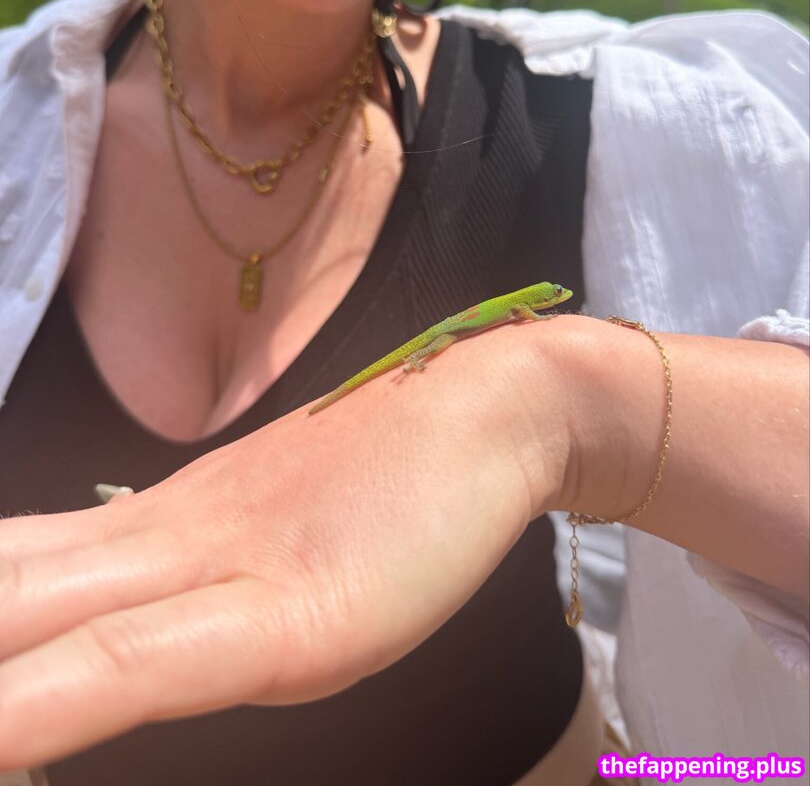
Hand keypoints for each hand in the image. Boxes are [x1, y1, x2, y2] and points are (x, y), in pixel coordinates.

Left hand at [0, 322, 571, 771]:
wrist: (490, 412)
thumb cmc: (395, 482)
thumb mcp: (275, 548)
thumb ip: (189, 582)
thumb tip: (109, 628)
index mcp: (147, 532)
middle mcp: (152, 545)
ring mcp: (214, 574)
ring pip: (26, 623)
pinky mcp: (283, 616)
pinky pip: (127, 666)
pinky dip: (39, 709)